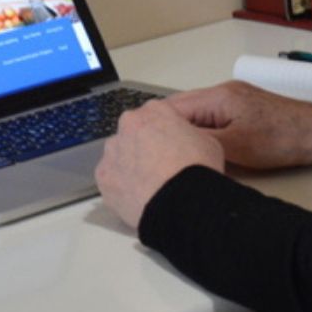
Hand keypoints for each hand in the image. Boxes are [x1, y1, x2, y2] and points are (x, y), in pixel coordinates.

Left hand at [95, 99, 224, 229]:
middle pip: (134, 133)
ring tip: (150, 186)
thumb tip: (184, 143)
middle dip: (143, 147)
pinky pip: (111, 179)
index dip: (165, 133)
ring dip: (130, 166)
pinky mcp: (103, 176)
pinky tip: (138, 197)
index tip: (171, 147)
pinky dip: (121, 187)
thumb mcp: (207, 140)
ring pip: (119, 155)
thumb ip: (188, 133)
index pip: (156, 116)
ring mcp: (113, 150)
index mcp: (155, 110)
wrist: (182, 201)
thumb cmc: (197, 170)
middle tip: (160, 167)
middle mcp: (129, 124)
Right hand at [166, 80, 311, 169]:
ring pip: (198, 115)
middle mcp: (222, 92)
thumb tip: (175, 146)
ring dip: (186, 132)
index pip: (175, 107)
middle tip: (153, 153)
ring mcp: (233, 100)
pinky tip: (199, 149)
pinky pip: (212, 119)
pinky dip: (202, 132)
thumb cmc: (281, 139)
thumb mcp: (237, 148)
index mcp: (218, 96)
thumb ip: (203, 143)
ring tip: (172, 154)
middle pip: (184, 109)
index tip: (143, 145)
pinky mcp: (243, 110)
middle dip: (168, 130)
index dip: (158, 126)